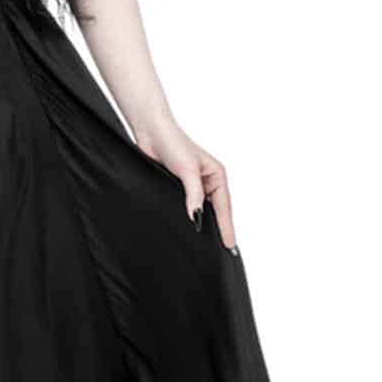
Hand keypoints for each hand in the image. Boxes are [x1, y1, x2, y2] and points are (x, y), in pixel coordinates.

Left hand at [133, 119, 237, 252]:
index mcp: (216, 175)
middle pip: (215, 211)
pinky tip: (186, 227)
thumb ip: (194, 195)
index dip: (226, 227)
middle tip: (222, 250)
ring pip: (199, 210)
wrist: (150, 131)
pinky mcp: (176, 187)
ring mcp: (191, 185)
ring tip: (206, 244)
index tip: (230, 245)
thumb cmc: (173, 142)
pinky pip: (185, 206)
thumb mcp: (188, 170)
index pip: (224, 207)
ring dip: (202, 223)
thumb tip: (197, 217)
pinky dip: (187, 216)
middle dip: (218, 228)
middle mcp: (206, 181)